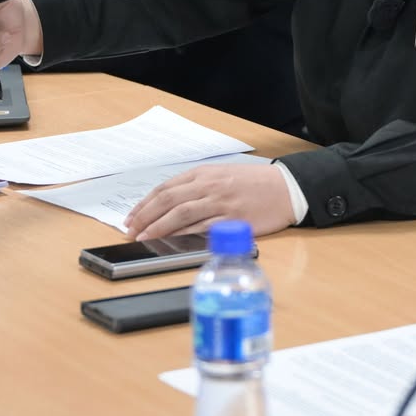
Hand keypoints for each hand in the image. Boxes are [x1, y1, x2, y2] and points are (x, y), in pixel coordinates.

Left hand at [125, 163, 294, 240]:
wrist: (285, 188)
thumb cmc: (254, 183)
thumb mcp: (222, 175)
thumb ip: (197, 187)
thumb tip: (170, 205)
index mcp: (204, 173)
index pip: (165, 188)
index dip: (144, 204)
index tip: (131, 216)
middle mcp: (209, 186)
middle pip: (168, 201)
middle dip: (145, 216)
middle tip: (130, 229)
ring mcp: (220, 203)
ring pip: (180, 215)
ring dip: (158, 227)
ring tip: (143, 237)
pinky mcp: (231, 220)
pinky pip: (201, 228)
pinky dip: (182, 235)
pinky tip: (171, 242)